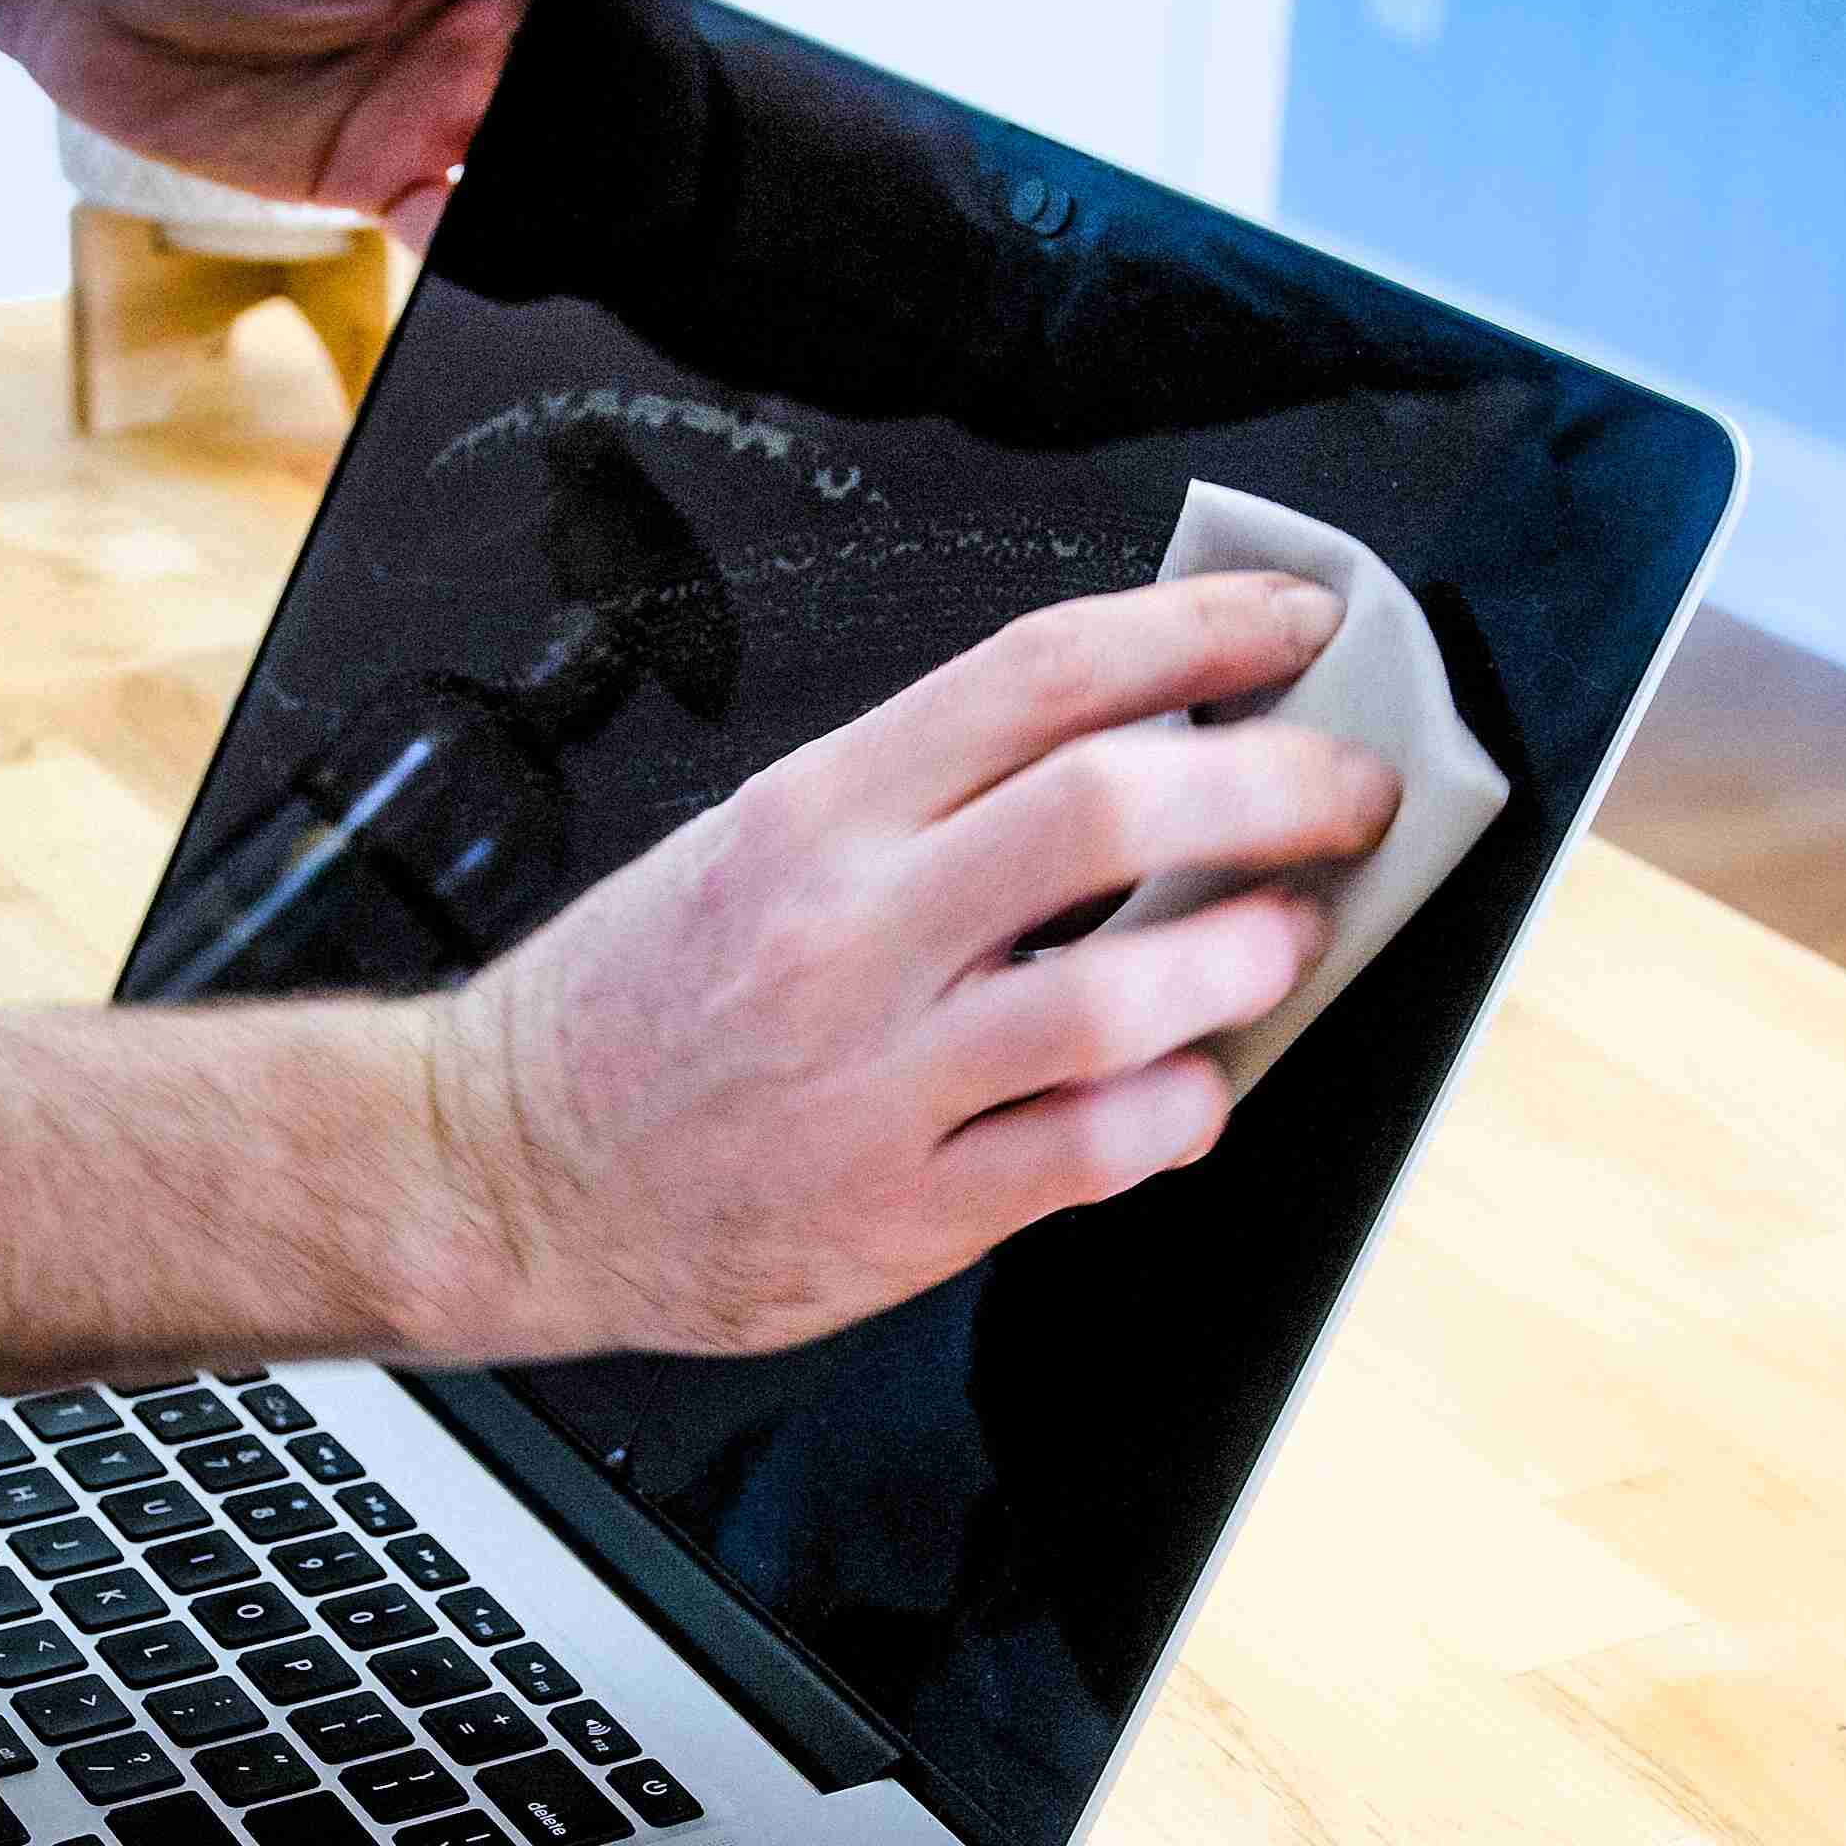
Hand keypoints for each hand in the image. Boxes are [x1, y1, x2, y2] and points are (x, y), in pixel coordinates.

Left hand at [0, 0, 667, 243]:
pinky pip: (444, 220)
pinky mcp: (367, 176)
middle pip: (582, 95)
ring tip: (555, 212)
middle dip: (613, 133)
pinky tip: (440, 219)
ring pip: (522, 167)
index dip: (662, 24)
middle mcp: (473, 28)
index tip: (700, 66)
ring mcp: (424, 106)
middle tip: (635, 169)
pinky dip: (461, 235)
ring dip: (545, 194)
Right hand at [404, 572, 1403, 1361]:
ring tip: (1282, 939)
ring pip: (1130, 993)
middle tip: (1347, 792)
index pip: (1044, 675)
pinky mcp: (901, 1211)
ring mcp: (878, 1078)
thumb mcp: (746, 846)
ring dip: (1251, 955)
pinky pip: (1097, 1150)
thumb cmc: (627, 1011)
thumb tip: (1128, 744)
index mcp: (814, 813)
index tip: (1299, 635)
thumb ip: (917, 800)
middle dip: (1282, 785)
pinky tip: (1190, 1088)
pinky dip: (1180, 1109)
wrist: (497, 1172)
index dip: (1207, 635)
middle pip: (1118, 807)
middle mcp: (848, 931)